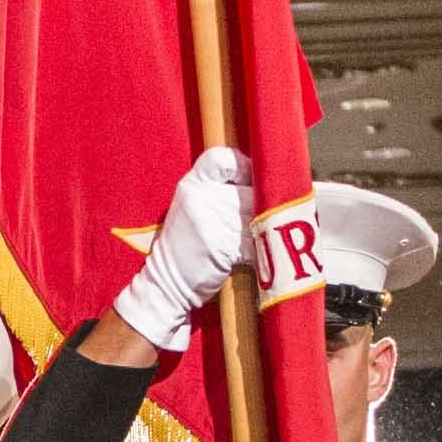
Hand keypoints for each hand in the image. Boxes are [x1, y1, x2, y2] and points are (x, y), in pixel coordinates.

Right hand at [109, 147, 258, 357]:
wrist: (166, 283)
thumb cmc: (186, 246)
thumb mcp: (194, 207)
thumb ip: (222, 192)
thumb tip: (268, 185)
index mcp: (191, 184)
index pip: (220, 158)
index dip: (243, 164)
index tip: (253, 178)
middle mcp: (199, 198)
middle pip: (248, 190)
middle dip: (266, 204)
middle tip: (275, 213)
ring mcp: (209, 221)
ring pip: (256, 216)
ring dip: (271, 228)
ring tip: (275, 233)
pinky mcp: (221, 246)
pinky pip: (254, 241)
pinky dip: (264, 249)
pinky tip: (263, 253)